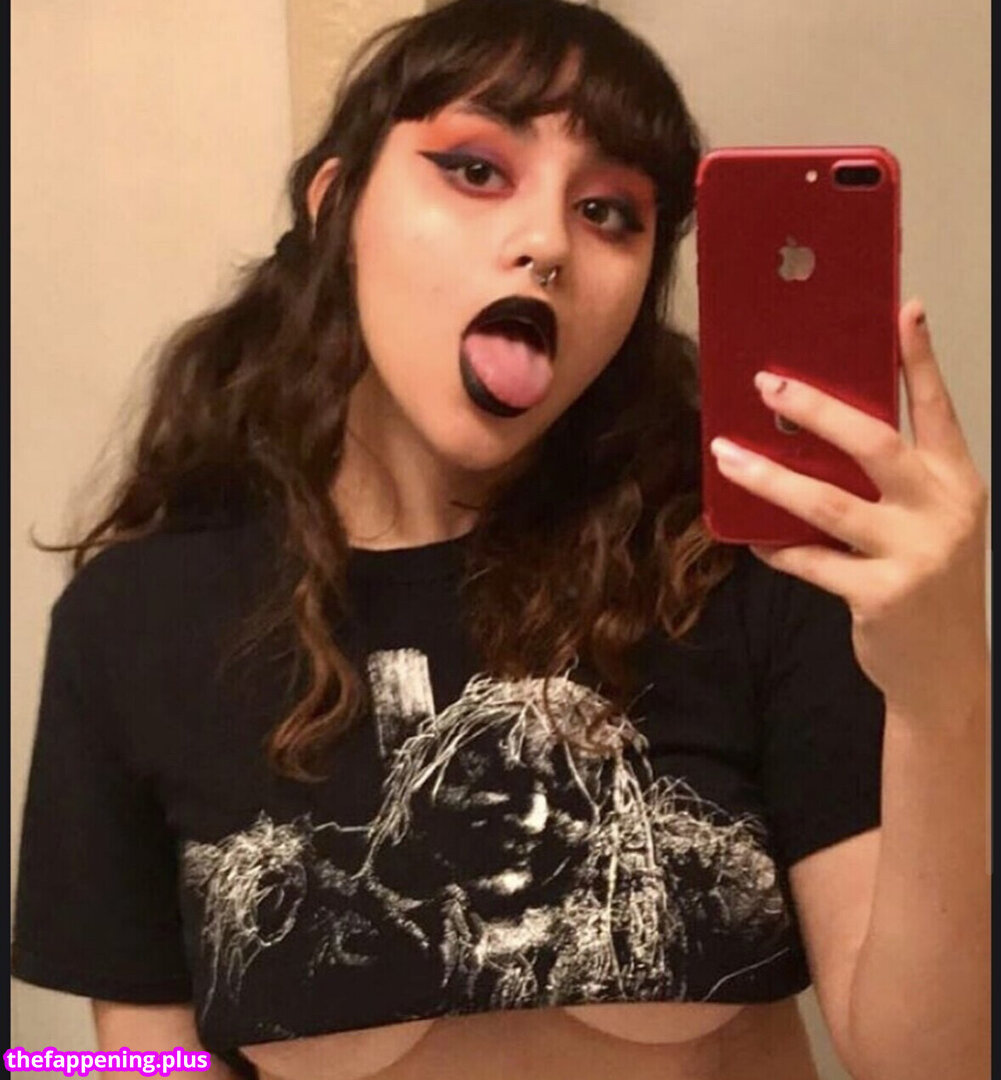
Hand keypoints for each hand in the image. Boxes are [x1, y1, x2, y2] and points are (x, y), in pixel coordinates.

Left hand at [709, 299, 987, 725]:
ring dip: (770, 477)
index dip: (919, 360)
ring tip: (727, 456)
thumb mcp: (930, 523)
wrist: (946, 669)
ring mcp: (913, 555)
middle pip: (874, 444)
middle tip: (767, 383)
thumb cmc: (928, 582)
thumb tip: (821, 435)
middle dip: (816, 409)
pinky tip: (750, 537)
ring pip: (828, 503)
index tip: (902, 310)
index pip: (938, 409)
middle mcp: (942, 511)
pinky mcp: (879, 594)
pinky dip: (777, 546)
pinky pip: (811, 561)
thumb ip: (894, 483)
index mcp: (957, 483)